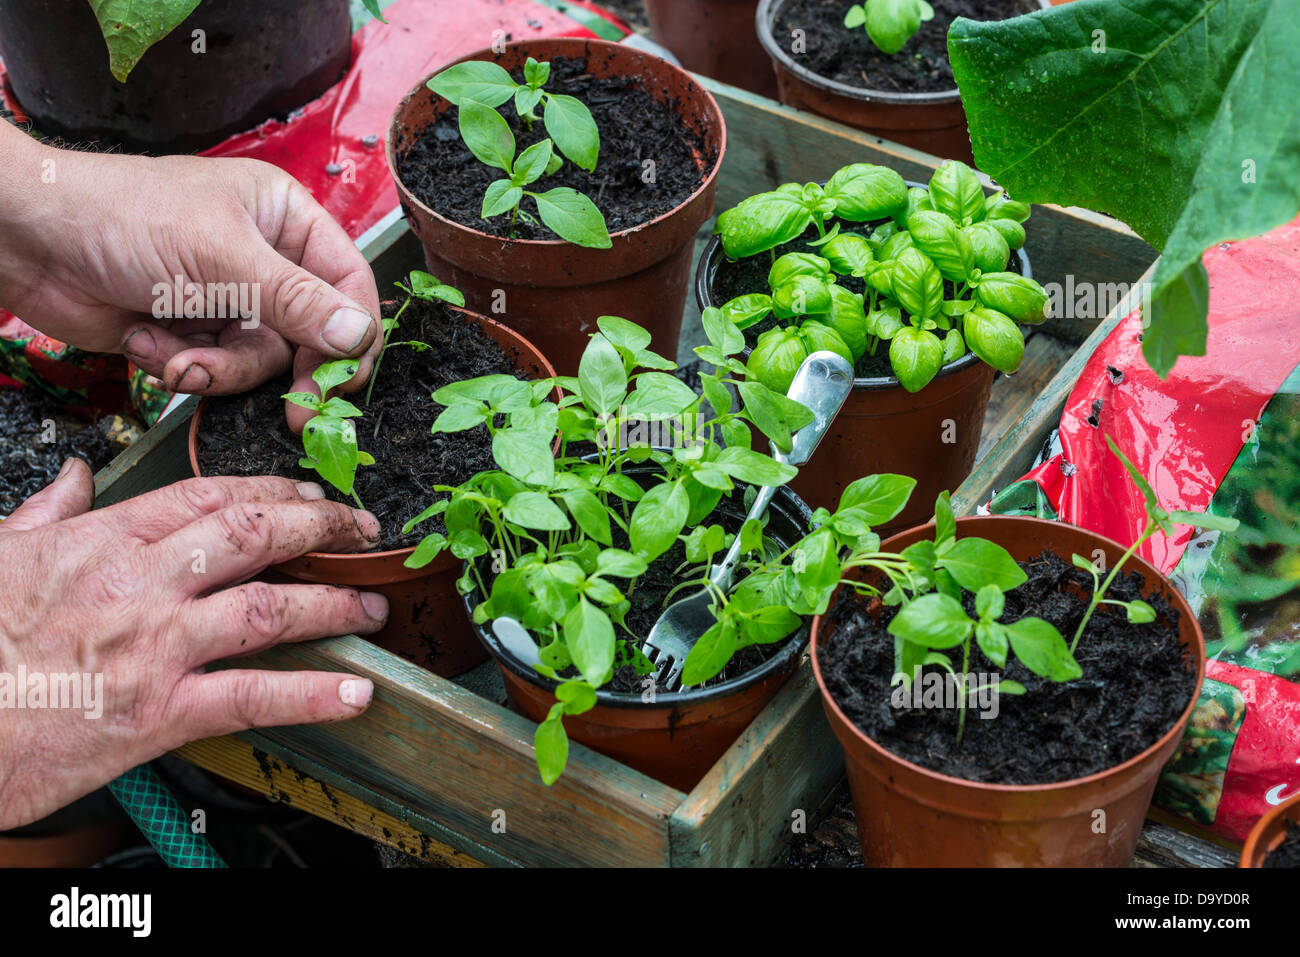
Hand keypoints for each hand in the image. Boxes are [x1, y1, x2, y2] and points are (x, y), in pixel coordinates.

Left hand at [0, 122, 380, 430]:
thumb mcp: (223, 258)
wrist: (28, 239)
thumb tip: (358, 336)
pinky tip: (145, 341)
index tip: (343, 382)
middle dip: (287, 372)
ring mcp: (226, 297)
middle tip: (296, 416)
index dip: (352, 335)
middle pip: (309, 335)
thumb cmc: (122, 216)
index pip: (347, 283)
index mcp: (283, 218)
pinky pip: (215, 369)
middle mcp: (263, 258)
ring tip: (179, 361)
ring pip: (259, 361)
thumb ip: (297, 302)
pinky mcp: (191, 330)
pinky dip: (181, 366)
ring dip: (218, 368)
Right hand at [0, 460, 388, 828]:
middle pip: (253, 534)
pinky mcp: (158, 714)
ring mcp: (154, 647)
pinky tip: (356, 692)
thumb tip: (74, 478)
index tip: (308, 497)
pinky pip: (254, 697)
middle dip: (320, 528)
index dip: (271, 491)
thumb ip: (45, 513)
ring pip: (269, 608)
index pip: (206, 496)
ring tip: (374, 605)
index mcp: (101, 542)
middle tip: (360, 532)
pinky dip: (313, 695)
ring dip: (335, 603)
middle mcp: (138, 585)